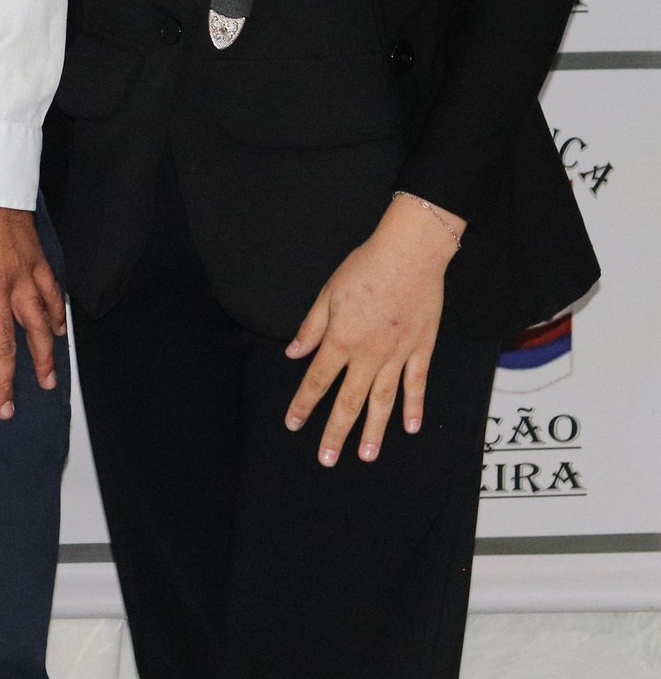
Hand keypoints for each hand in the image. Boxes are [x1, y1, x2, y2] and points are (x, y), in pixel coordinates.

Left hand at [0, 193, 65, 417]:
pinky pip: (51, 294)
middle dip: (4, 382)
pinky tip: (58, 332)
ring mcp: (21, 276)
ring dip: (40, 358)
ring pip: (35, 327)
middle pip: (3, 346)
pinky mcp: (36, 259)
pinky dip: (56, 316)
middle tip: (6, 411)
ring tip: (45, 384)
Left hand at [284, 193, 461, 465]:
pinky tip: (410, 428)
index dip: (304, 403)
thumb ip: (312, 327)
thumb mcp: (327, 294)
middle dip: (336, 432)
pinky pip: (416, 385)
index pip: (317, 380)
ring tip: (366, 456)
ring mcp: (397, 355)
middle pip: (349, 400)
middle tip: (327, 459)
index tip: (293, 424)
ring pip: (383, 401)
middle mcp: (368, 355)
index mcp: (341, 340)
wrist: (409, 255)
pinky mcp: (421, 350)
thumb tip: (293, 353)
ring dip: (373, 430)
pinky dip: (414, 407)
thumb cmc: (364, 269)